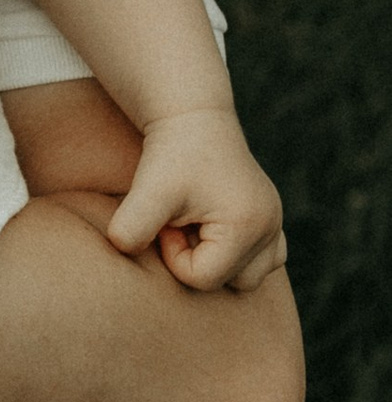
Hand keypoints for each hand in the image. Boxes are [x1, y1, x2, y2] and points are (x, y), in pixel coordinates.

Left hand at [109, 107, 288, 292]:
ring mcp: (276, 224)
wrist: (193, 118)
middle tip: (180, 222)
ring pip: (248, 277)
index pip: (203, 278)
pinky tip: (211, 225)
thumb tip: (124, 252)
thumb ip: (129, 228)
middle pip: (229, 283)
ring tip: (197, 224)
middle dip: (196, 259)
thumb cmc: (170, 154)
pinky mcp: (271, 219)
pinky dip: (236, 253)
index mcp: (248, 226)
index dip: (174, 256)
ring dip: (217, 259)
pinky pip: (262, 260)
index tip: (166, 221)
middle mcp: (271, 227)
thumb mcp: (146, 191)